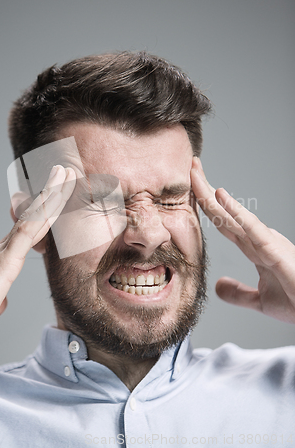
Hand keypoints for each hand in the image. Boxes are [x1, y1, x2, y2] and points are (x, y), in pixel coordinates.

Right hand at [0, 165, 75, 338]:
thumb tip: (1, 300)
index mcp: (3, 254)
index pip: (30, 226)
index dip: (45, 209)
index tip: (57, 194)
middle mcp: (3, 246)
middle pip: (34, 215)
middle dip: (52, 193)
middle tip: (64, 171)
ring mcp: (4, 250)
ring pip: (34, 217)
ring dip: (50, 195)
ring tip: (62, 174)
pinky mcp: (5, 261)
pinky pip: (26, 234)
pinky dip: (42, 216)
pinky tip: (53, 200)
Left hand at [191, 157, 294, 322]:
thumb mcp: (260, 300)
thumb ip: (239, 293)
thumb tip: (218, 285)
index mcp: (254, 248)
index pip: (224, 223)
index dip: (207, 205)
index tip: (192, 188)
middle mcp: (259, 239)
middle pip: (224, 213)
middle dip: (205, 191)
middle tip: (191, 166)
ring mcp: (267, 243)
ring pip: (233, 215)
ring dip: (212, 196)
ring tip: (196, 174)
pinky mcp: (276, 251)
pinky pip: (252, 228)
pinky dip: (236, 212)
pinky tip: (221, 197)